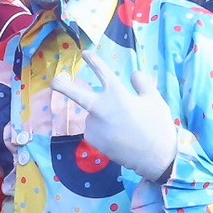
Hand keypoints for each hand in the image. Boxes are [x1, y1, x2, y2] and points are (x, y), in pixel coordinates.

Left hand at [48, 57, 179, 183]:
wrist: (157, 158)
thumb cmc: (158, 126)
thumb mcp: (154, 100)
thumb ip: (142, 84)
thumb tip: (134, 74)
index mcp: (118, 95)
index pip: (102, 73)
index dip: (94, 61)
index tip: (85, 54)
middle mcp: (102, 109)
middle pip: (77, 94)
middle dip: (63, 86)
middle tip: (55, 81)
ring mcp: (95, 126)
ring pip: (93, 115)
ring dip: (102, 117)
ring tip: (124, 128)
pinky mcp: (93, 141)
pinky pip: (94, 130)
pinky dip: (102, 131)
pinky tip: (118, 138)